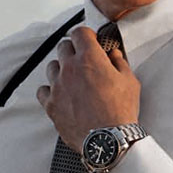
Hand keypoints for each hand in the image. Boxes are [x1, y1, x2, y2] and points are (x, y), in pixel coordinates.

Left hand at [36, 26, 139, 153]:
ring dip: (61, 68)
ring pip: (52, 66)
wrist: (108, 140)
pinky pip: (43, 90)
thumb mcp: (129, 81)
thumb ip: (119, 62)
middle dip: (73, 49)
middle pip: (63, 47)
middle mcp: (70, 68)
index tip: (89, 40)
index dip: (85, 34)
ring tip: (72, 78)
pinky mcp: (51, 104)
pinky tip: (60, 94)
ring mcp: (58, 86)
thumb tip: (114, 54)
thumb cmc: (120, 112)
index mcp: (90, 58)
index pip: (79, 32)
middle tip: (82, 59)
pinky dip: (50, 90)